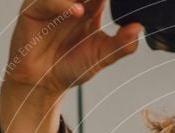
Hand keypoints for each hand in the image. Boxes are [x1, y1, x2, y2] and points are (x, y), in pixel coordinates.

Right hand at [5, 0, 141, 95]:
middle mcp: (73, 3)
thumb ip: (122, 44)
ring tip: (93, 5)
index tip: (129, 0)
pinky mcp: (35, 9)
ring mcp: (54, 4)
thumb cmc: (71, 67)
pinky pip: (48, 1)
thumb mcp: (102, 56)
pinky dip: (63, 4)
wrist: (44, 83)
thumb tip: (139, 28)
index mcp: (92, 10)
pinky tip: (78, 11)